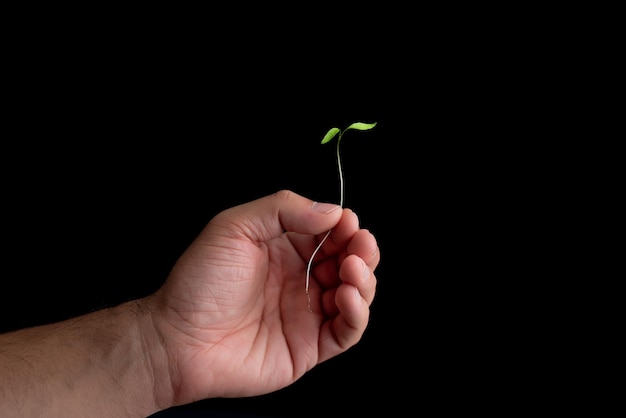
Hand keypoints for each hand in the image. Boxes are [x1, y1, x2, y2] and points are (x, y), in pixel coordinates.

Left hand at [152, 189, 379, 404]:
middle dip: (362, 250)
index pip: (329, 233)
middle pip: (349, 261)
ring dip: (364, 279)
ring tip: (352, 269)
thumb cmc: (199, 282)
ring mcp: (307, 313)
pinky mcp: (310, 346)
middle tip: (361, 245)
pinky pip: (347, 331)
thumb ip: (281, 210)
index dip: (344, 226)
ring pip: (356, 294)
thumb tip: (330, 210)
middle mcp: (301, 278)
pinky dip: (358, 314)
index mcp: (285, 248)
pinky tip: (348, 296)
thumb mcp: (235, 227)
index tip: (348, 222)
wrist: (178, 340)